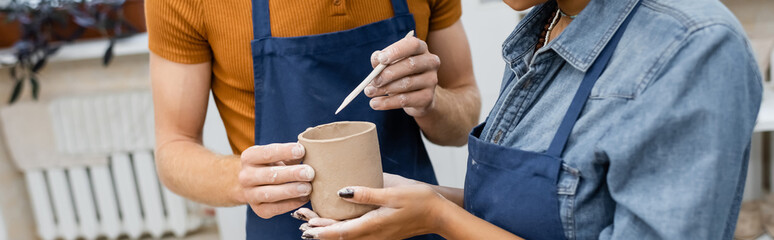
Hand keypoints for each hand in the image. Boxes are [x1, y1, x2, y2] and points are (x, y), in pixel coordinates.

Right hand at [239, 143, 314, 218]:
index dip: (285, 152)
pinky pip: (275, 208)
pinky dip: (291, 204)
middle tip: (309, 172)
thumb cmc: (272, 165)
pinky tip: (304, 198)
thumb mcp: (278, 155)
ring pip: (270, 194)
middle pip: (269, 175)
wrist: (256, 185)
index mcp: (249, 157)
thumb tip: (312, 150)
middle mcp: (245, 176)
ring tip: (308, 188)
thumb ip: (291, 153)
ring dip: (291, 191)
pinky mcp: (259, 210)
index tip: (302, 151)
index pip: (267, 153)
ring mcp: (250, 195)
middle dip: (291, 174)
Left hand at [294, 178, 449, 238]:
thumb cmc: (419, 200)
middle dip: (319, 228)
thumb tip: (341, 192)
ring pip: (347, 235)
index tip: (305, 229)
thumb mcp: (392, 193)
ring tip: (311, 221)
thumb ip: (366, 193)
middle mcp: (372, 234)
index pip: (340, 232)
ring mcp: (377, 235)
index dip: (321, 231)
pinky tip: (336, 219)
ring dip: (329, 228)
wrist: (439, 214)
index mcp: (373, 225)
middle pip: (340, 235)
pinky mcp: (381, 231)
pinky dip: (342, 227)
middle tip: (301, 219)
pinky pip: (356, 232)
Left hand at [365, 34, 440, 116]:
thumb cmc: (401, 74)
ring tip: (369, 92)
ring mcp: (431, 80)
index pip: (412, 45)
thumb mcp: (390, 64)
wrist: (417, 97)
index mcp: (421, 48)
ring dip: (384, 89)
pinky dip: (387, 102)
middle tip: (373, 80)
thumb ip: (381, 60)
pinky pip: (405, 100)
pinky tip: (375, 103)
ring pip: (407, 84)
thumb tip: (376, 59)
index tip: (381, 59)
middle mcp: (430, 62)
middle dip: (388, 73)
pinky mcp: (428, 98)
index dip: (396, 51)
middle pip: (410, 65)